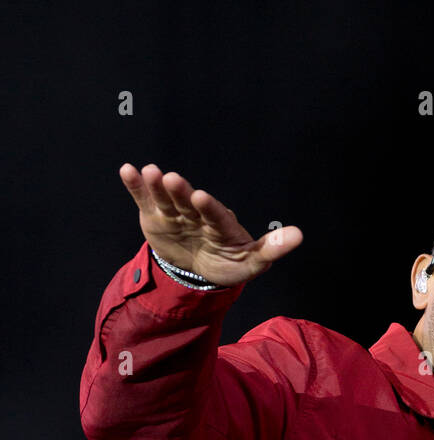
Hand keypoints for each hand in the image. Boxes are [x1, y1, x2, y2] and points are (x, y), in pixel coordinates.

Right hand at [118, 162, 302, 285]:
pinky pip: (145, 199)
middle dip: (180, 192)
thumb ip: (270, 249)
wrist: (198, 269)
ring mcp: (175, 213)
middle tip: (171, 178)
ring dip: (157, 186)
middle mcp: (197, 214)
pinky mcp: (155, 215)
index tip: (201, 197)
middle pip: (188, 203)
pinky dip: (136, 186)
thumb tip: (299, 235)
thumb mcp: (250, 262)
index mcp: (221, 225)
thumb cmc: (228, 263)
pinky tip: (128, 170)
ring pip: (166, 198)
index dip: (209, 208)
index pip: (216, 216)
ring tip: (149, 172)